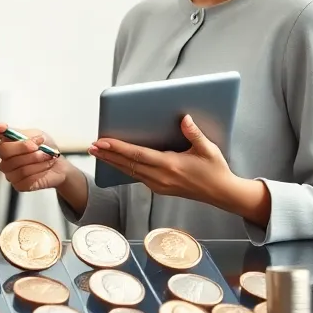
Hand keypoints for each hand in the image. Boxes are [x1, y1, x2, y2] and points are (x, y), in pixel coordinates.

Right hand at [0, 123, 74, 191]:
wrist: (58, 166)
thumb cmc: (46, 149)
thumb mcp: (40, 136)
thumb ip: (28, 135)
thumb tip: (22, 137)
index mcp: (8, 141)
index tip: (2, 128)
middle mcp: (5, 157)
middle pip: (4, 151)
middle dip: (23, 147)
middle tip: (39, 146)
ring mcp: (10, 172)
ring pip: (18, 166)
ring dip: (36, 160)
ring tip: (46, 157)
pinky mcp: (18, 184)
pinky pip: (26, 179)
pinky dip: (39, 172)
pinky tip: (44, 168)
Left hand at [88, 115, 235, 199]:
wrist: (221, 194)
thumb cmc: (215, 170)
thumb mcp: (208, 149)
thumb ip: (194, 133)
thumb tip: (184, 118)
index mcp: (171, 166)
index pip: (138, 155)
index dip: (118, 148)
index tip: (102, 142)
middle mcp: (161, 178)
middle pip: (128, 165)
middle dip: (108, 155)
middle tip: (91, 146)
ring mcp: (159, 185)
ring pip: (130, 172)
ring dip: (113, 162)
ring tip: (98, 153)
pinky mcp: (160, 189)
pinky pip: (137, 177)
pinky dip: (124, 168)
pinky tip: (116, 162)